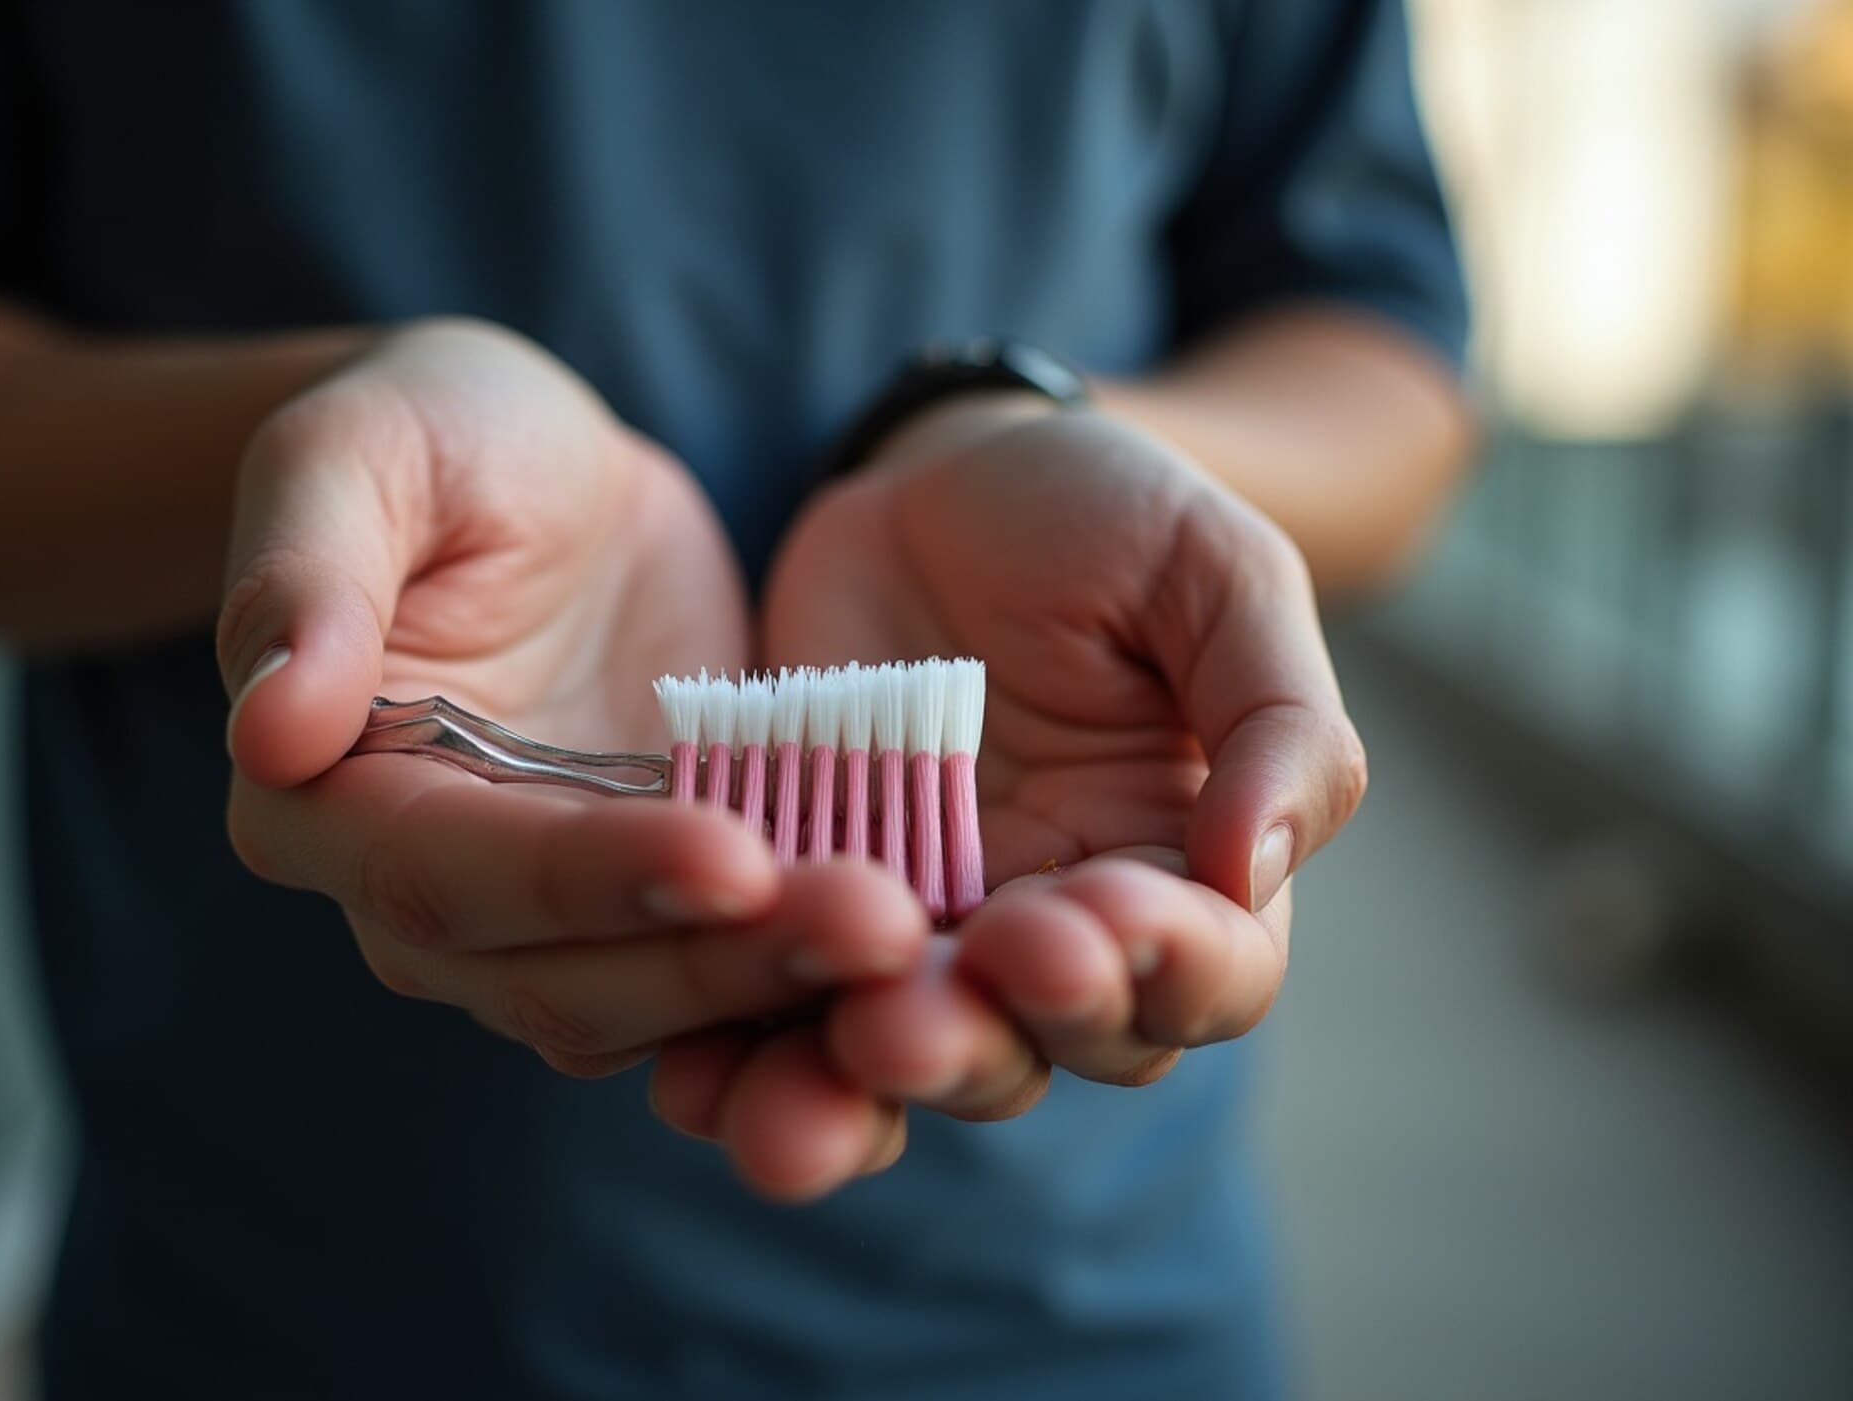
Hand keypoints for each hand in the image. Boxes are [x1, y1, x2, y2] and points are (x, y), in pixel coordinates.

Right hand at [218, 320, 927, 1074]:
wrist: (541, 478)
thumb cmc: (437, 438)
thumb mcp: (358, 455)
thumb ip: (306, 576)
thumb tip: (269, 726)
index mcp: (323, 801)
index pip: (448, 873)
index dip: (585, 875)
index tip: (730, 851)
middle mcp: (423, 897)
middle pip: (563, 975)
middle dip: (718, 959)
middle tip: (877, 924)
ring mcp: (548, 919)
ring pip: (655, 1003)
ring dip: (781, 984)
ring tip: (913, 934)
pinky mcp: (651, 906)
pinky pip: (725, 971)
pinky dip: (809, 974)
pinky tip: (922, 945)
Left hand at [650, 393, 1363, 1193]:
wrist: (939, 478)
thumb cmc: (1106, 518)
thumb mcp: (1217, 576)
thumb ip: (1274, 718)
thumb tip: (1257, 870)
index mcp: (1181, 869)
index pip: (1205, 976)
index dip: (1160, 972)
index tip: (1088, 922)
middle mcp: (1055, 930)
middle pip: (1043, 1046)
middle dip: (981, 1043)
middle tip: (909, 1020)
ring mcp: (924, 929)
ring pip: (904, 1054)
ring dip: (852, 1084)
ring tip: (799, 1083)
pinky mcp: (801, 903)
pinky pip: (770, 1001)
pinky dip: (732, 1053)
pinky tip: (689, 1076)